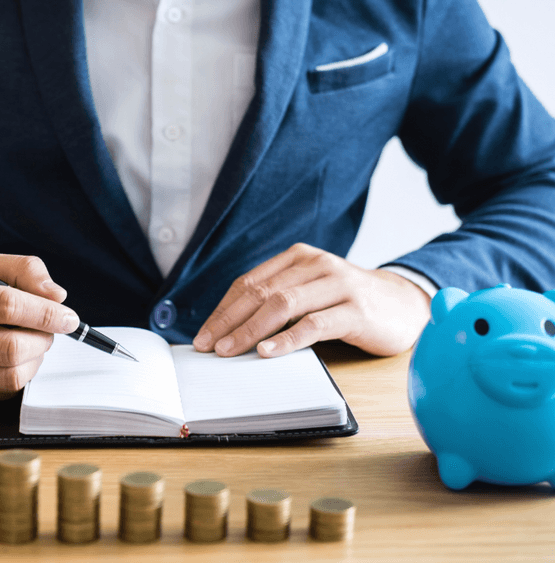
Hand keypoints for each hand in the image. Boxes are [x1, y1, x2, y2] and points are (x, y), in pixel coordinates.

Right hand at [0, 254, 78, 406]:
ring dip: (35, 359)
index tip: (67, 316)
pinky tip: (11, 358)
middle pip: (10, 348)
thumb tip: (57, 297)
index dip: (44, 312)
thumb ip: (22, 269)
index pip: (4, 305)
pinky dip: (18, 375)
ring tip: (31, 341)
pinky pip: (0, 393)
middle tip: (49, 329)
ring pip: (10, 376)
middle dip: (43, 339)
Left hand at [192, 243, 430, 357]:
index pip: (250, 282)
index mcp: (299, 258)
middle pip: (261, 293)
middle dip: (229, 321)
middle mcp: (316, 265)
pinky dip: (287, 339)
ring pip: (283, 305)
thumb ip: (280, 299)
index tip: (204, 334)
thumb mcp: (312, 290)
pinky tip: (267, 353)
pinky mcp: (356, 310)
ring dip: (251, 330)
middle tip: (209, 346)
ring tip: (230, 351)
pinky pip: (314, 324)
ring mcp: (338, 285)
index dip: (224, 309)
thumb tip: (231, 328)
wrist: (406, 304)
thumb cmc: (349, 302)